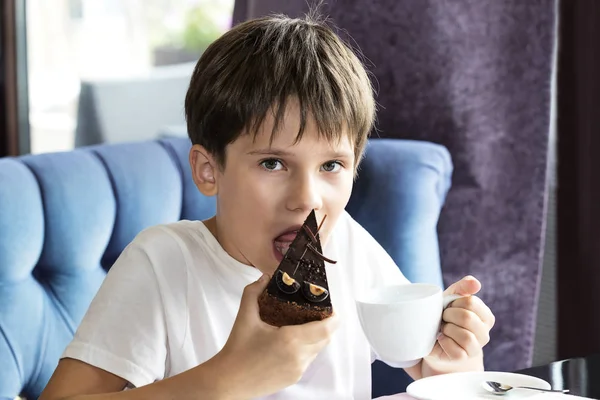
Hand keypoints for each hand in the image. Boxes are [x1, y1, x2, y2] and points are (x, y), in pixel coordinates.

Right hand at [211, 274, 338, 398]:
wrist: (228, 381)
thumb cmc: (237, 349)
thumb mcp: (245, 316)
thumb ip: (254, 292)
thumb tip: (265, 277)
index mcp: (290, 340)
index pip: (325, 329)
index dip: (333, 318)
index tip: (331, 307)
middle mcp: (298, 356)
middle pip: (325, 339)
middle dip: (326, 325)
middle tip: (319, 312)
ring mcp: (298, 369)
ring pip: (317, 350)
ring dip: (316, 337)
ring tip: (305, 324)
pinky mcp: (294, 378)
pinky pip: (308, 360)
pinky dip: (307, 348)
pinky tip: (293, 341)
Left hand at [422, 276, 494, 374]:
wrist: (433, 338)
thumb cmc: (445, 315)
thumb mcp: (451, 298)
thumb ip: (463, 287)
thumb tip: (475, 283)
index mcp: (486, 317)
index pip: (472, 302)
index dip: (455, 302)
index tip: (449, 306)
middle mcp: (484, 333)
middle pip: (467, 318)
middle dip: (449, 314)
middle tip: (443, 317)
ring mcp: (475, 348)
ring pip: (465, 336)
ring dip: (448, 329)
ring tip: (443, 328)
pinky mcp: (463, 358)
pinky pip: (456, 350)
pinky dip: (444, 342)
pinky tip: (441, 338)